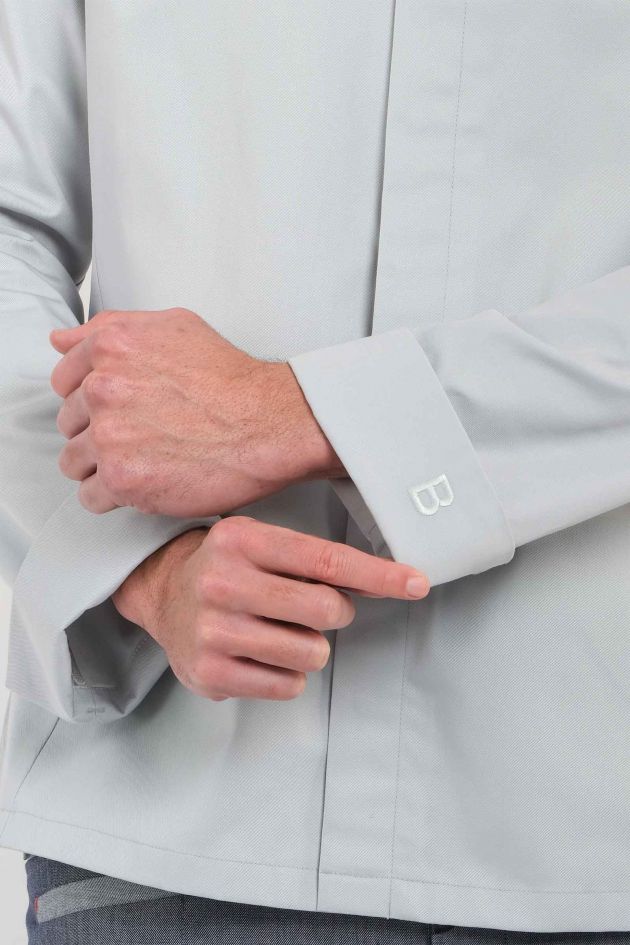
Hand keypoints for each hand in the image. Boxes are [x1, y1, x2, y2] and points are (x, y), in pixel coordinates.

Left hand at [49, 308, 344, 514]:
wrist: (269, 423)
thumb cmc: (230, 378)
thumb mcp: (174, 327)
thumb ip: (109, 329)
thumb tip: (59, 341)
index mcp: (110, 347)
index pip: (65, 381)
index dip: (92, 400)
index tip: (122, 410)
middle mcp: (103, 387)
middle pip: (69, 424)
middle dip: (99, 432)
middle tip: (142, 437)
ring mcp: (110, 435)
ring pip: (75, 461)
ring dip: (102, 466)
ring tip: (143, 463)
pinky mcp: (123, 479)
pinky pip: (91, 497)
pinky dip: (114, 496)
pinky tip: (144, 484)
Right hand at [113, 516, 429, 701]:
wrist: (164, 595)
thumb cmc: (232, 568)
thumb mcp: (264, 544)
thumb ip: (320, 562)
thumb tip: (394, 581)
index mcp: (242, 540)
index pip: (328, 560)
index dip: (379, 575)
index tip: (417, 584)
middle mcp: (222, 582)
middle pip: (327, 610)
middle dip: (336, 613)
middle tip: (313, 609)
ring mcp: (212, 631)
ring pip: (312, 654)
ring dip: (309, 647)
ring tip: (277, 631)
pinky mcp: (209, 673)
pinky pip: (288, 686)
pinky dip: (287, 675)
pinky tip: (259, 654)